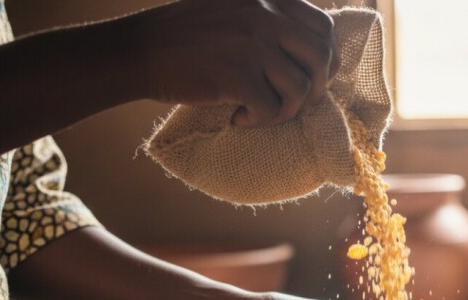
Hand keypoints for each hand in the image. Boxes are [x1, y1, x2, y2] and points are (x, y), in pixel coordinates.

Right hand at [129, 0, 339, 125]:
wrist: (140, 50)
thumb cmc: (190, 37)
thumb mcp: (238, 10)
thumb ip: (274, 21)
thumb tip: (321, 57)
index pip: (323, 27)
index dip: (327, 60)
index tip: (312, 79)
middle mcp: (265, 13)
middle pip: (321, 59)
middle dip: (315, 90)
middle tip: (294, 104)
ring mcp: (252, 43)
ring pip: (300, 89)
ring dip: (285, 111)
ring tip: (260, 113)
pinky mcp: (237, 74)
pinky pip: (272, 109)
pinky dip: (259, 121)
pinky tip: (238, 118)